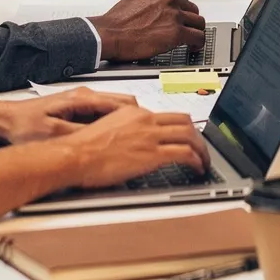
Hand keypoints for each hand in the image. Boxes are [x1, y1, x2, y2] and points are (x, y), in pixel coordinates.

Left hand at [0, 88, 138, 144]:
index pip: (121, 103)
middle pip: (122, 103)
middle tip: (146, 135)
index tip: (148, 127)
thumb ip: (79, 135)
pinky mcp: (76, 109)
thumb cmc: (24, 125)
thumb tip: (101, 140)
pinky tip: (113, 138)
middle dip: (136, 118)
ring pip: (114, 108)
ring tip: (133, 138)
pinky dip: (112, 123)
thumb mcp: (52, 134)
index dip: (137, 116)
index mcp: (82, 98)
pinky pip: (103, 114)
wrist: (5, 120)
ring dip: (124, 121)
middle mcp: (85, 96)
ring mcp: (81, 101)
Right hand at [61, 104, 208, 187]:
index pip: (166, 115)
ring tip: (204, 160)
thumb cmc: (82, 148)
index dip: (180, 126)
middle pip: (184, 120)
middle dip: (197, 134)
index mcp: (133, 112)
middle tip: (200, 146)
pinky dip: (196, 160)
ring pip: (189, 135)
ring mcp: (150, 136)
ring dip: (201, 149)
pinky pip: (184, 153)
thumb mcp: (106, 129)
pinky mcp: (152, 153)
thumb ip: (124, 130)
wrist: (75, 155)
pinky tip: (197, 167)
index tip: (184, 136)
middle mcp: (145, 119)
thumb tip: (131, 141)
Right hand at [92, 0, 205, 62]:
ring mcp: (174, 15)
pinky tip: (193, 48)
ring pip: (198, 23)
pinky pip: (198, 37)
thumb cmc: (116, 22)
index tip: (182, 17)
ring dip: (195, 32)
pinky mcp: (177, 32)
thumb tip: (159, 9)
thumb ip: (151, 1)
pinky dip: (198, 44)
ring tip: (190, 40)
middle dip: (189, 21)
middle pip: (192, 9)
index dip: (183, 9)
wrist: (108, 35)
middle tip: (185, 30)